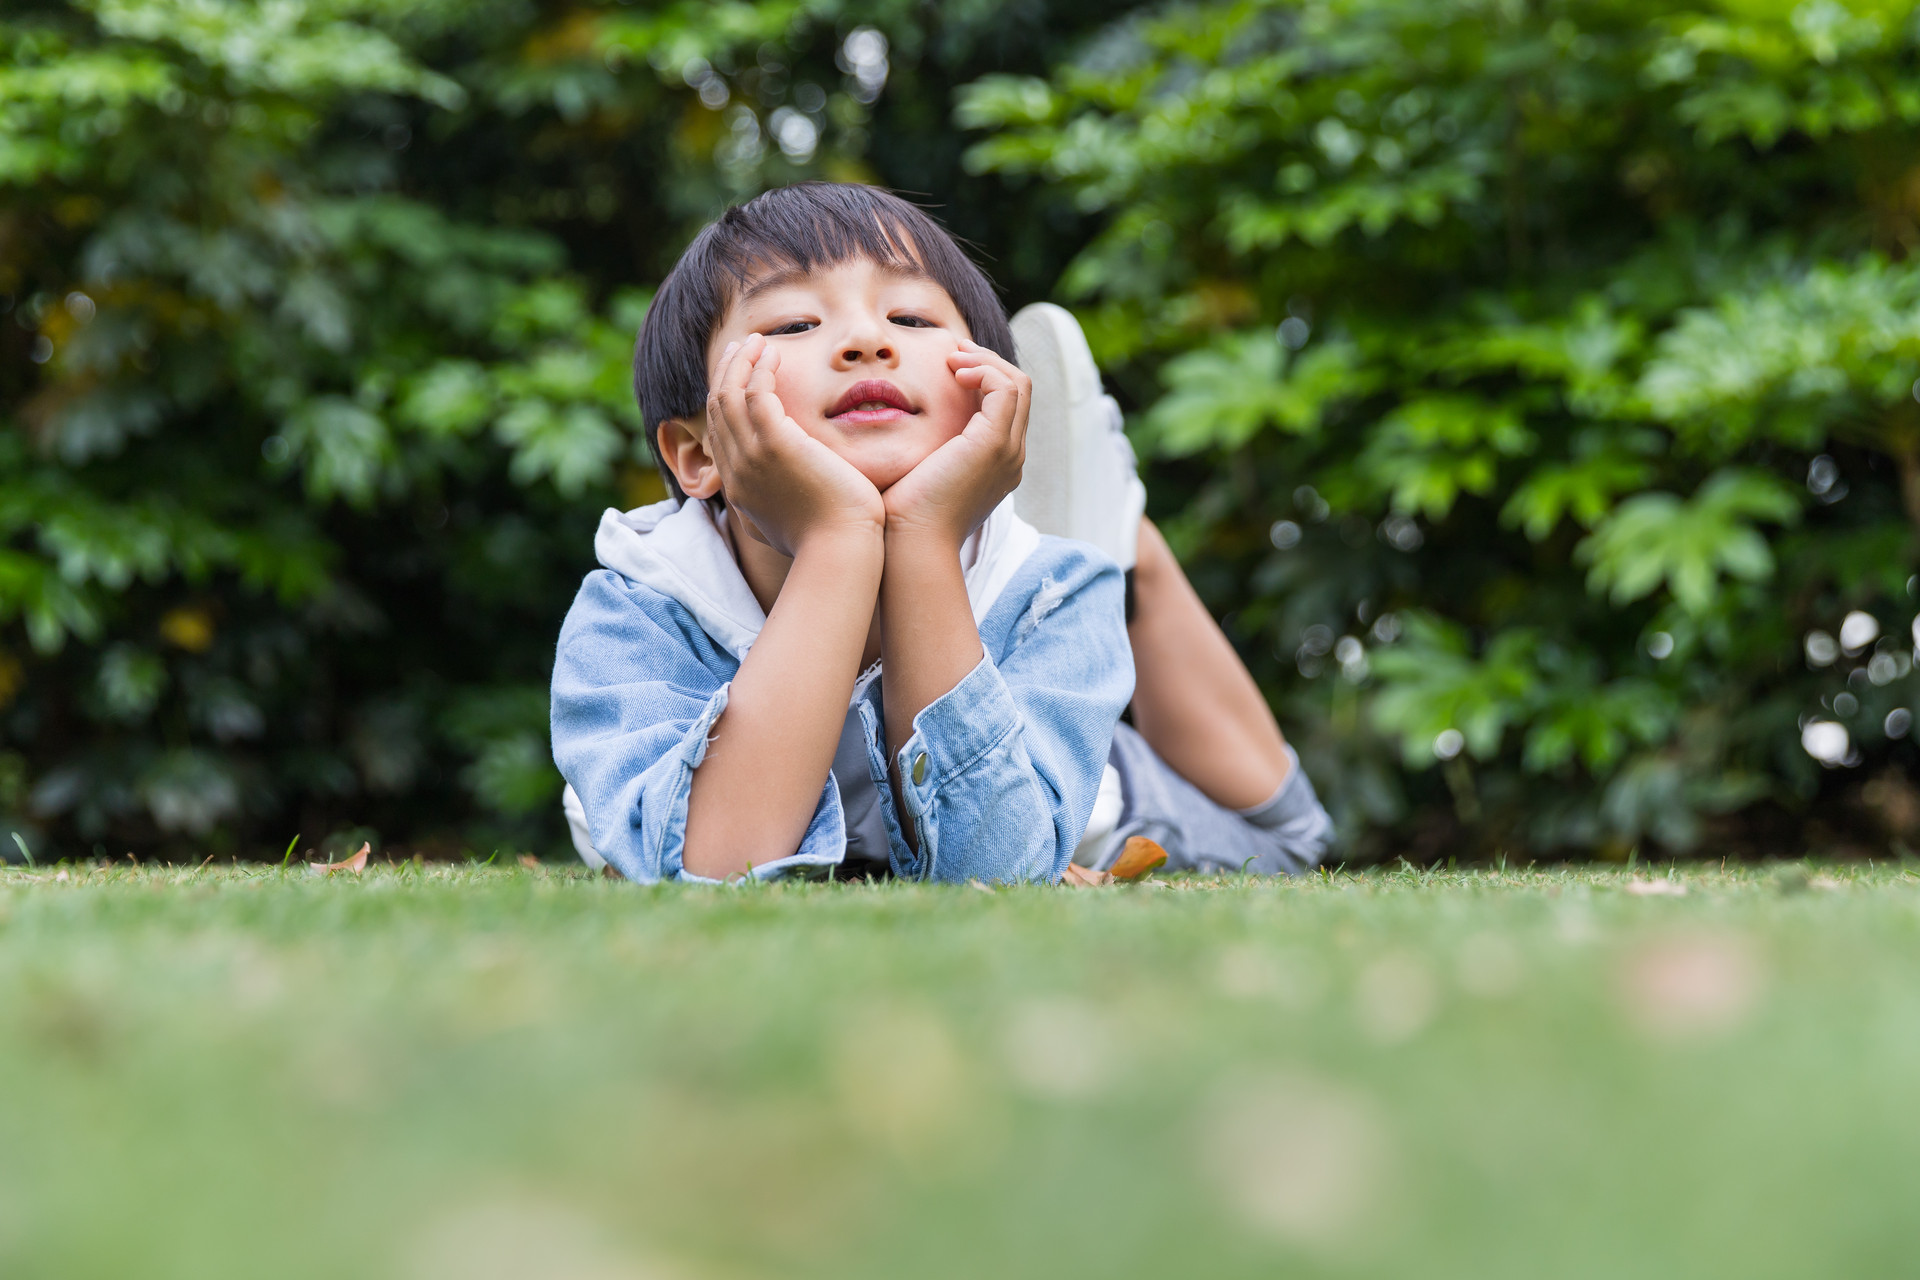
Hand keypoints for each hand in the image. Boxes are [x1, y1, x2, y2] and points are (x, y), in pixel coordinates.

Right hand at [706, 334, 884, 556]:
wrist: (840, 551)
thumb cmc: (829, 543)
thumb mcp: (788, 527)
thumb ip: (774, 509)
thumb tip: (769, 506)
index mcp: (740, 489)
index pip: (720, 434)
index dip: (726, 399)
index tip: (740, 376)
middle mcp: (737, 471)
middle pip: (717, 410)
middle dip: (727, 373)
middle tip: (742, 348)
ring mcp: (751, 457)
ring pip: (728, 395)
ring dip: (741, 363)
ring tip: (757, 341)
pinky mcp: (775, 444)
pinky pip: (755, 393)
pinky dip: (760, 368)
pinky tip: (774, 352)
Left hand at [880, 339, 1029, 547]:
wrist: (911, 545)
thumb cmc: (902, 518)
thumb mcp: (917, 474)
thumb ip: (923, 451)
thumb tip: (899, 429)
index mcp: (996, 465)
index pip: (1006, 408)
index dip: (983, 378)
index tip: (950, 366)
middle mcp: (1010, 458)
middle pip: (1018, 391)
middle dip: (987, 362)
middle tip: (953, 352)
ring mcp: (1007, 451)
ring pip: (1017, 384)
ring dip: (985, 361)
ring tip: (953, 358)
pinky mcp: (994, 444)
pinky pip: (1005, 388)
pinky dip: (983, 370)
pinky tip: (954, 372)